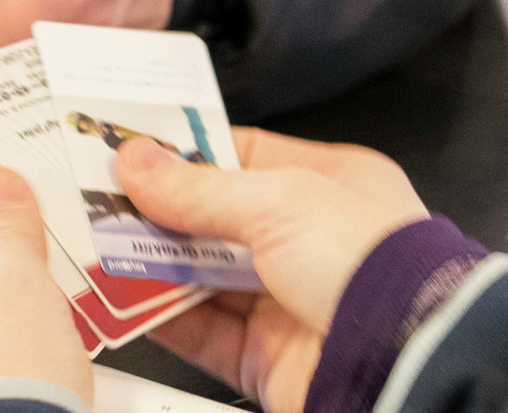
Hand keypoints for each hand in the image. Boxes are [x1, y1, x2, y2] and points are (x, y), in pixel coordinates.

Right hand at [114, 127, 430, 412]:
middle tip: (101, 200)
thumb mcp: (280, 200)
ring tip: (102, 246)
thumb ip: (200, 187)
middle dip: (158, 213)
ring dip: (152, 265)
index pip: (241, 158)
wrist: (406, 357)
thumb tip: (142, 163)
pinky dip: (160, 317)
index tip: (131, 150)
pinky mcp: (267, 356)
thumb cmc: (379, 266)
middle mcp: (310, 243)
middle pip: (213, 221)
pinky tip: (126, 298)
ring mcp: (287, 302)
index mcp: (329, 186)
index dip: (184, 154)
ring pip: (200, 278)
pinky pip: (200, 333)